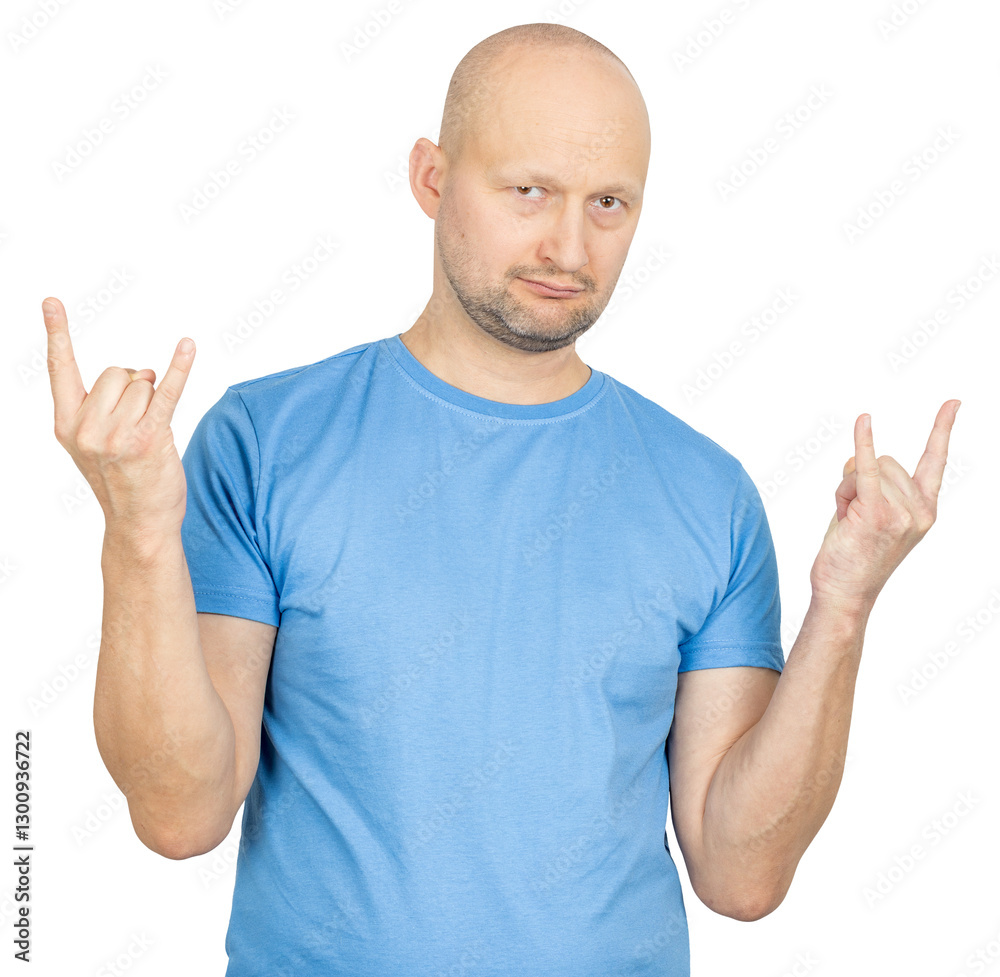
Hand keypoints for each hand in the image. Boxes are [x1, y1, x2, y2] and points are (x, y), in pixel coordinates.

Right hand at [44, 296, 196, 533]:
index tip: (51, 301)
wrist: (139, 523)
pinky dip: (180, 367)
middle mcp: (87, 428)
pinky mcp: (150, 439)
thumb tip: (142, 374)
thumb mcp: (93, 445)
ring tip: (151, 432)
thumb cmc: (121, 480)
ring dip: (155, 400)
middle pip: (118, 372)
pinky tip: (188, 346)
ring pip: (144, 385)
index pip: (59, 370)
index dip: (56, 333)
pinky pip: (168, 392)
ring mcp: (117, 435)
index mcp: (66, 425)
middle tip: (140, 418)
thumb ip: (102, 406)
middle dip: (135, 385)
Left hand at [808, 400, 960, 611]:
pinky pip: (866, 470)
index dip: (942, 429)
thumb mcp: (868, 513)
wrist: (844, 594)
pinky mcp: (875, 514)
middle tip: (853, 515)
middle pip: (886, 461)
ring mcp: (900, 513)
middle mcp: (919, 510)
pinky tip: (864, 420)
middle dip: (860, 480)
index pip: (935, 461)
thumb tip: (857, 456)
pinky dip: (864, 443)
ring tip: (846, 520)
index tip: (953, 403)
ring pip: (864, 469)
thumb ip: (869, 483)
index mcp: (924, 509)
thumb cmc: (852, 556)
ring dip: (845, 489)